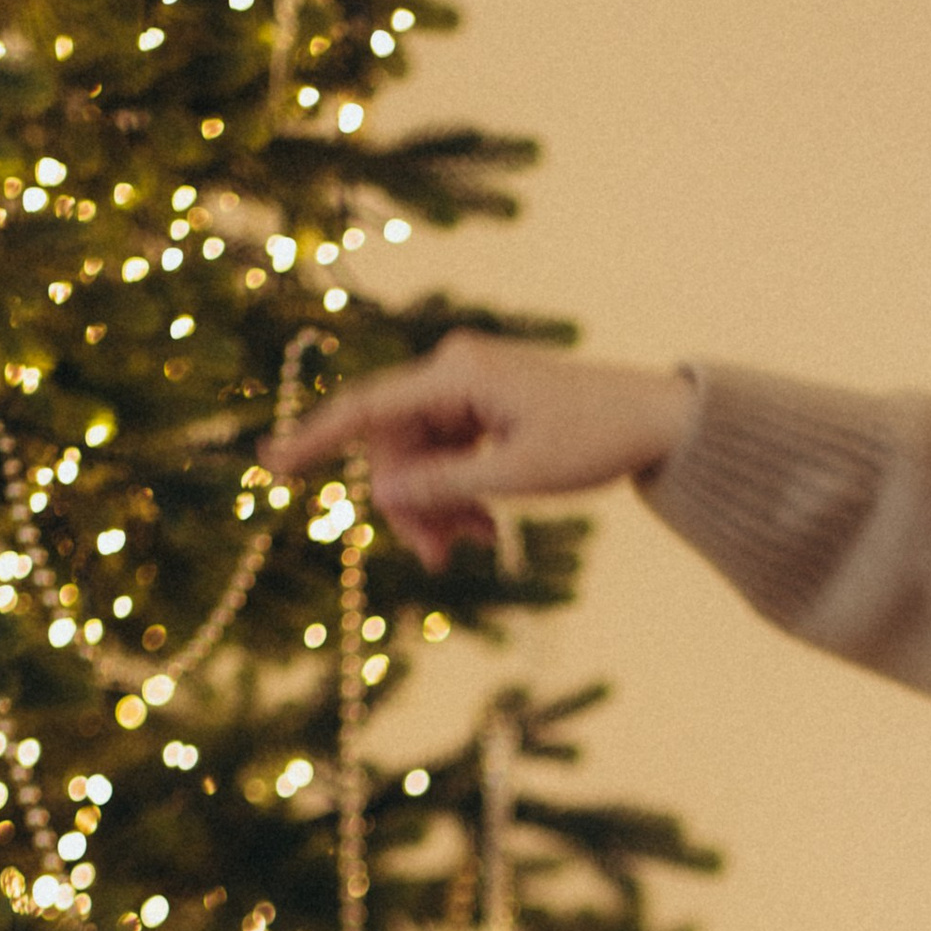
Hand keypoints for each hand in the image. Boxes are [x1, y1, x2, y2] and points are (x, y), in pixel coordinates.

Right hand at [265, 339, 694, 570]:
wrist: (660, 421)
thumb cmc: (598, 440)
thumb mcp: (518, 477)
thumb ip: (445, 486)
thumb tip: (383, 493)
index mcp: (458, 375)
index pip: (368, 409)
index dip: (315, 438)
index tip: (270, 463)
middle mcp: (454, 371)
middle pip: (394, 448)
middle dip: (410, 505)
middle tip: (442, 559)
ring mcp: (468, 388)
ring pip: (419, 458)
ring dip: (437, 507)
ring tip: (476, 546)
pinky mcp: (484, 406)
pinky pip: (447, 454)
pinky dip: (458, 494)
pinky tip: (485, 528)